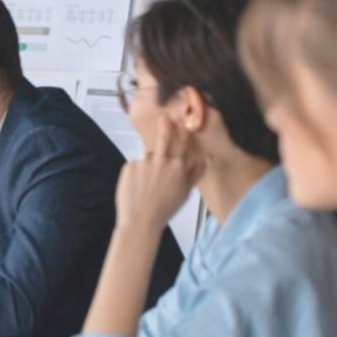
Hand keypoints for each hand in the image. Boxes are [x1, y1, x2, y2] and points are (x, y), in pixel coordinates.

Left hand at [115, 117, 203, 233]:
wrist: (140, 219)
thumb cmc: (165, 208)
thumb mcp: (186, 192)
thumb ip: (196, 173)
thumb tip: (207, 158)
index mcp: (178, 166)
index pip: (183, 143)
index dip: (183, 132)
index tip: (183, 123)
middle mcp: (161, 160)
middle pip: (164, 137)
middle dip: (165, 126)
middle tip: (164, 117)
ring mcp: (144, 161)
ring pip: (147, 157)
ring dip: (148, 165)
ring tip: (146, 184)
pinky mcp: (129, 165)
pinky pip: (134, 165)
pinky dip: (136, 173)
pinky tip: (137, 186)